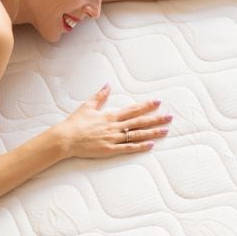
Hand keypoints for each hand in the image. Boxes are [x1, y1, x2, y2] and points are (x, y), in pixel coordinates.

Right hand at [56, 84, 172, 158]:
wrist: (66, 138)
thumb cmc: (75, 123)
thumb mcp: (87, 106)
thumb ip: (99, 96)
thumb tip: (107, 85)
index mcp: (110, 116)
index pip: (132, 110)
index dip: (146, 106)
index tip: (157, 102)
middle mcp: (114, 127)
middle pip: (139, 122)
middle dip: (155, 119)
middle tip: (169, 117)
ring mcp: (113, 139)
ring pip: (137, 135)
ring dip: (152, 132)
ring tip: (165, 130)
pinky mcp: (110, 150)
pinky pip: (128, 148)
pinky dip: (140, 146)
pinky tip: (150, 145)